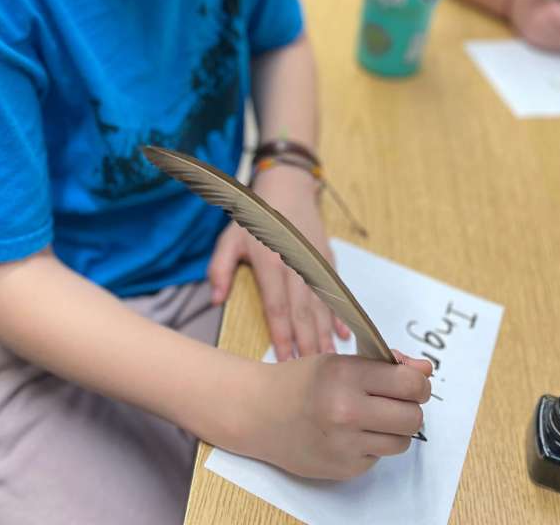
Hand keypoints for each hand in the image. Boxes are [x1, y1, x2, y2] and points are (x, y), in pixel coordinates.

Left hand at [207, 166, 349, 359]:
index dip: (281, 334)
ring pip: (321, 306)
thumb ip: (220, 268)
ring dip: (324, 335)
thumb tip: (216, 300)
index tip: (284, 360)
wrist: (287, 188)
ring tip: (328, 362)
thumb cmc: (255, 216)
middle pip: (303, 312)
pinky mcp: (327, 261)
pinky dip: (339, 315)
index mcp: (270, 261)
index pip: (277, 306)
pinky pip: (334, 293)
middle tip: (310, 371)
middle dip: (306, 343)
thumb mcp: (229, 238)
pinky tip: (344, 336)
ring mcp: (315, 263)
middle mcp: (296, 264)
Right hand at [237, 351, 432, 479]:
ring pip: (402, 441)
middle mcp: (346, 410)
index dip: (418, 382)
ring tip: (373, 417)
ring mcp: (345, 443)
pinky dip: (373, 445)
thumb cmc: (301, 381)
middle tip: (396, 400)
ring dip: (394, 429)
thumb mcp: (339, 361)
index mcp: (346, 374)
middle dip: (410, 407)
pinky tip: (351, 434)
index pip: (410, 383)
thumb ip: (384, 365)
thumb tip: (426, 370)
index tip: (412, 382)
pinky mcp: (344, 468)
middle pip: (413, 416)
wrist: (259, 412)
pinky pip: (379, 457)